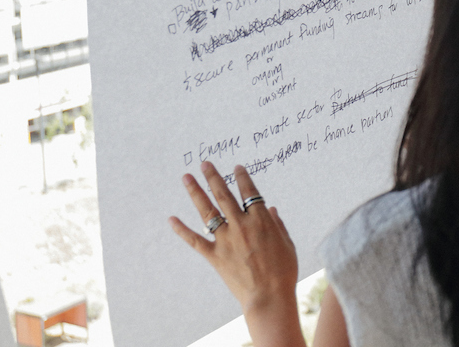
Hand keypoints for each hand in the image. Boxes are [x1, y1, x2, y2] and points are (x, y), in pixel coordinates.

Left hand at [170, 162, 298, 316]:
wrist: (268, 295)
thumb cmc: (283, 270)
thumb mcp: (287, 243)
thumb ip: (278, 224)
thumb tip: (271, 209)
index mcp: (261, 220)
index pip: (250, 192)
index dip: (243, 178)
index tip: (236, 167)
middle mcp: (241, 225)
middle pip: (224, 195)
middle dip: (214, 177)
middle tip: (205, 163)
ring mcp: (226, 240)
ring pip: (208, 211)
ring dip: (196, 193)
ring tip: (186, 178)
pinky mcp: (215, 256)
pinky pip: (195, 240)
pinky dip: (182, 230)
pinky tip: (172, 219)